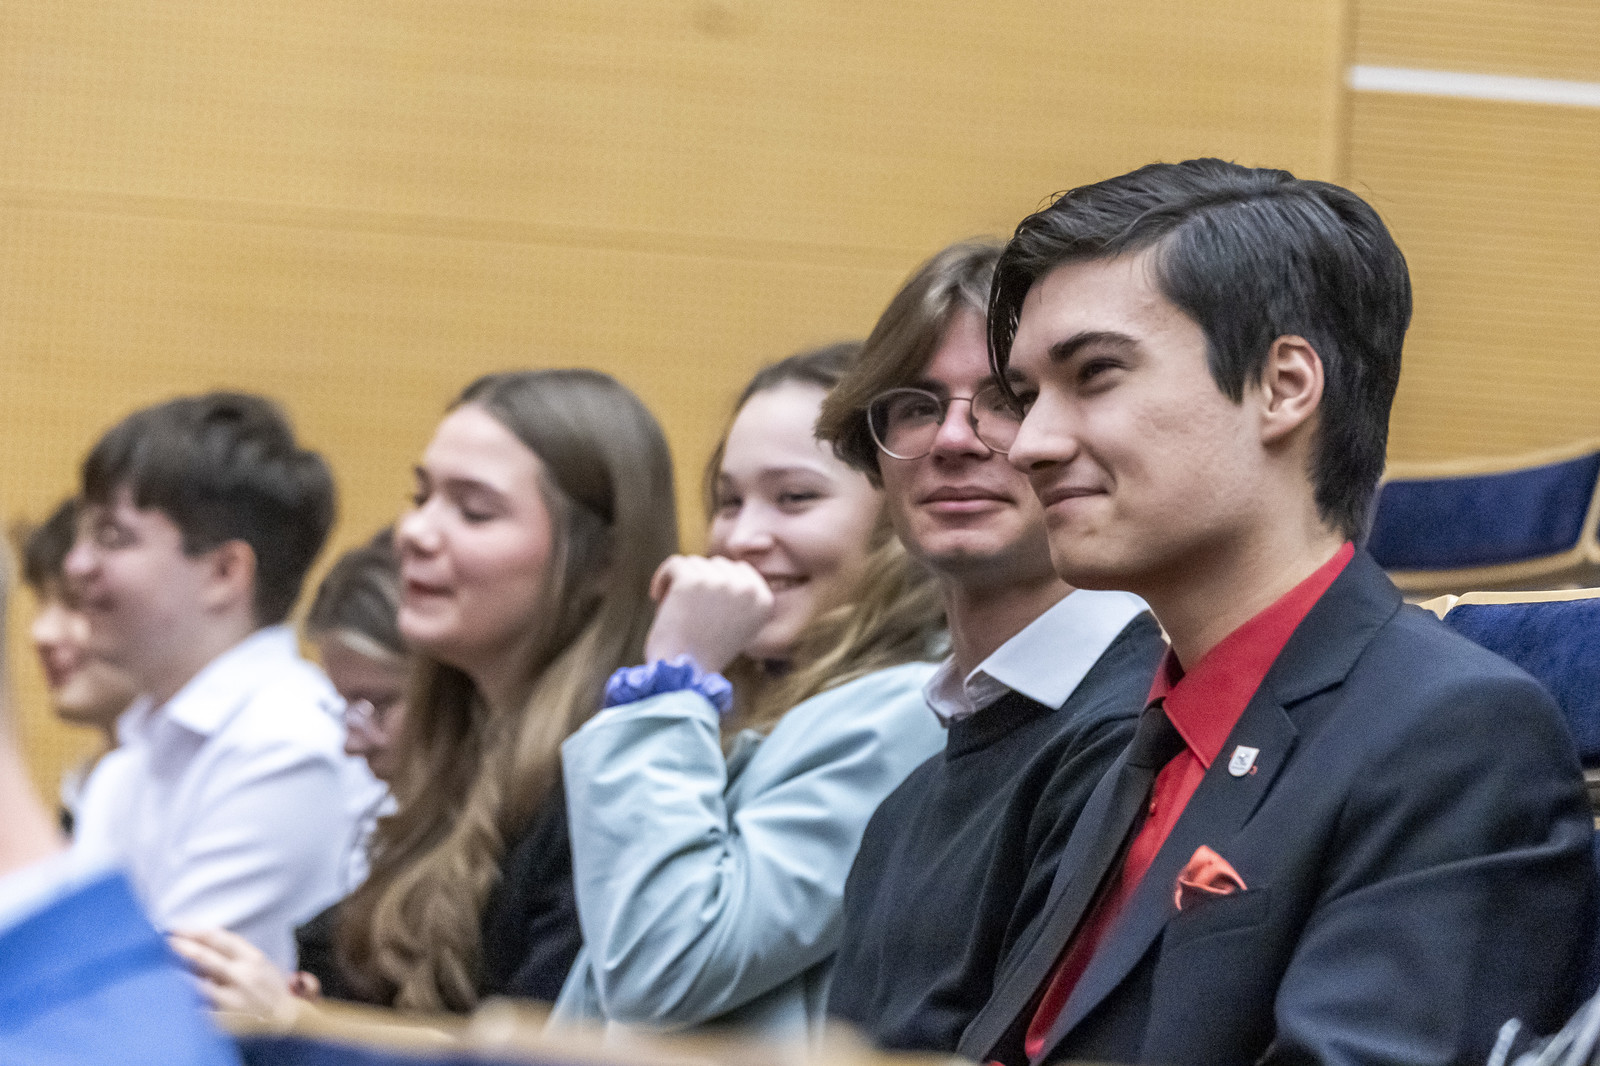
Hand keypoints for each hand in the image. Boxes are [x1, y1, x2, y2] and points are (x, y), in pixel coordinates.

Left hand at [169, 928, 317, 1022]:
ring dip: (178, 973)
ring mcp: (232, 999)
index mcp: (252, 958)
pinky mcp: (224, 1018)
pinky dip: (186, 999)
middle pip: (205, 958)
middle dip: (182, 947)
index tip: (179, 928)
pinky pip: (199, 1007)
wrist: (283, 1016)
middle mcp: (242, 977)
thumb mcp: (258, 961)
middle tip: (165, 941)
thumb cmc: (270, 986)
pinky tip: (173, 993)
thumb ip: (234, 952)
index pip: (219, 939)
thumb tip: (200, 941)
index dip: (196, 932)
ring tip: (162, 966)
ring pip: (197, 984)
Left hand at [643, 555, 774, 673]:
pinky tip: (658, 598)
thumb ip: (740, 598)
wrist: (684, 674)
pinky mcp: (692, 580)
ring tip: (677, 611)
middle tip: (690, 612)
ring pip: (695, 564)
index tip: (704, 607)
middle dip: (700, 583)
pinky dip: (663, 579)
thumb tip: (725, 570)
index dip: (717, 585)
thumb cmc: (705, 654)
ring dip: (682, 584)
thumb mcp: (739, 626)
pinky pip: (675, 564)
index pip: (739, 571)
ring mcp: (720, 582)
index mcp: (764, 600)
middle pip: (717, 565)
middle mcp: (747, 588)